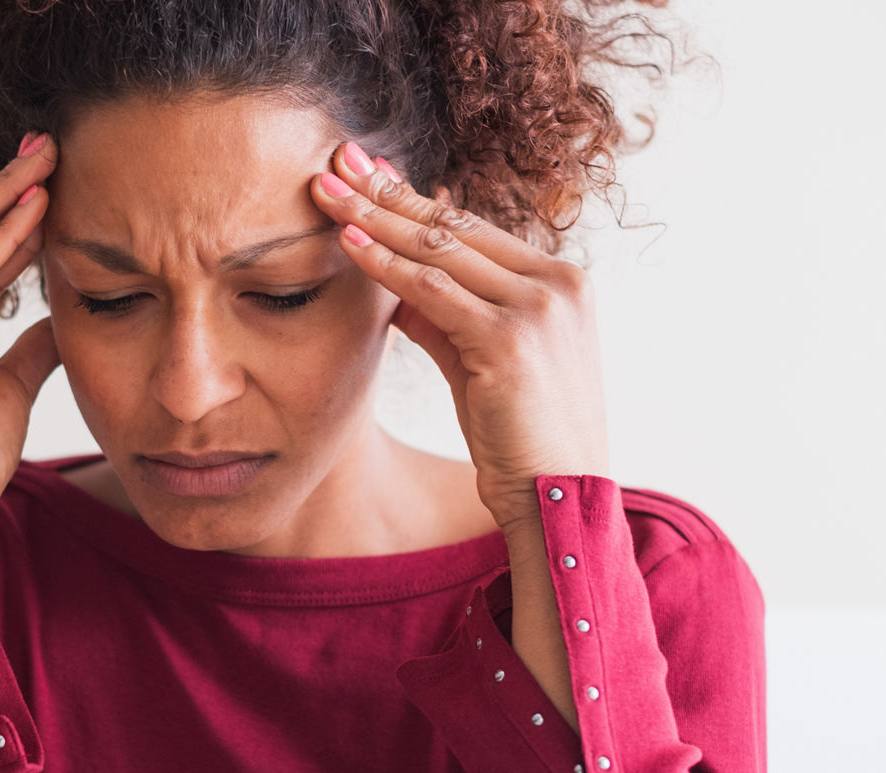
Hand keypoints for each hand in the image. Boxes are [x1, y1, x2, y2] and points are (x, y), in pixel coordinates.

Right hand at [0, 131, 60, 545]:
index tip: (43, 179)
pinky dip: (3, 241)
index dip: (1, 213)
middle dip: (2, 185)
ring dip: (6, 198)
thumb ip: (28, 343)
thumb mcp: (8, 384)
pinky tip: (39, 212)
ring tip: (49, 162)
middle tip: (46, 145)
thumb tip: (63, 314)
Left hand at [308, 142, 609, 531]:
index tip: (366, 172)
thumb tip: (392, 280)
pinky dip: (385, 266)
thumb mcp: (481, 362)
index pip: (471, 227)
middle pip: (453, 226)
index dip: (412, 198)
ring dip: (376, 218)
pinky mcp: (510, 340)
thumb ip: (443, 315)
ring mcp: (537, 308)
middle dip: (387, 192)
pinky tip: (348, 245)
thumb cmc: (520, 435)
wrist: (558, 497)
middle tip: (334, 162)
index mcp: (560, 283)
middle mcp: (556, 284)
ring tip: (325, 194)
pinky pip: (432, 290)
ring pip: (439, 250)